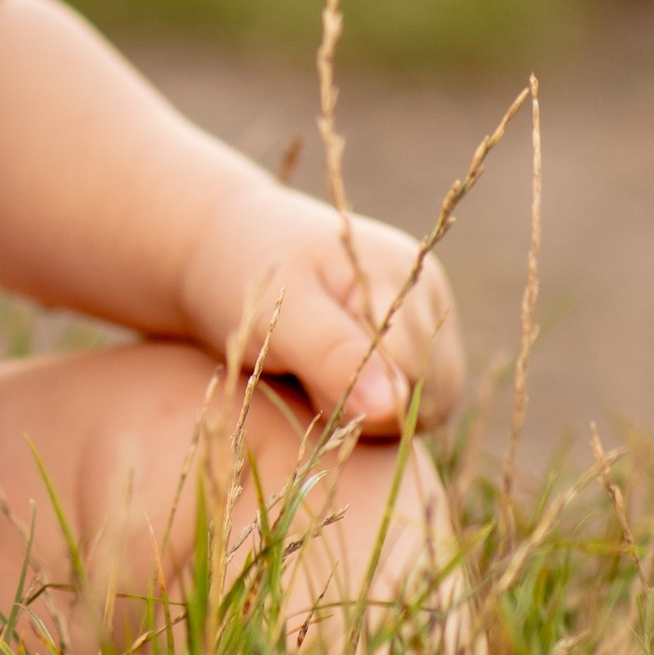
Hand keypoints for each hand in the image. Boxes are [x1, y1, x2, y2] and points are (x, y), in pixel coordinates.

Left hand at [177, 179, 464, 434]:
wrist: (221, 246)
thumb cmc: (241, 275)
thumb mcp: (275, 314)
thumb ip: (332, 355)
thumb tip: (393, 407)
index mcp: (397, 275)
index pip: (412, 376)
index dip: (360, 397)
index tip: (303, 375)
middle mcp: (424, 292)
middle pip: (431, 392)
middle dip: (371, 406)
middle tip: (305, 375)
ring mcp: (424, 313)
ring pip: (430, 401)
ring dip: (376, 409)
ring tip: (315, 374)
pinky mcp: (414, 336)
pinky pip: (419, 398)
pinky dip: (377, 402)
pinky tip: (331, 378)